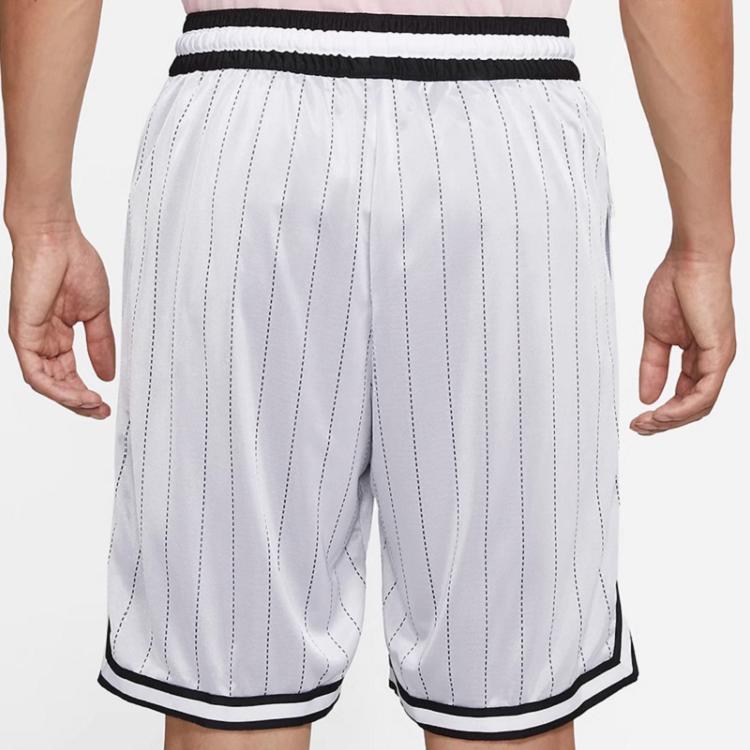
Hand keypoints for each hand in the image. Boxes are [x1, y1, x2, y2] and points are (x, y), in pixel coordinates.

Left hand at [8, 220, 114, 418]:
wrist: (56, 239)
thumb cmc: (75, 264)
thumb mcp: (96, 313)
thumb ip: (101, 344)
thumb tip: (108, 374)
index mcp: (57, 335)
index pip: (69, 374)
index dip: (86, 393)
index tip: (106, 405)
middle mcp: (41, 341)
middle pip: (57, 384)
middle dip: (80, 402)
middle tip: (101, 412)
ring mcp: (30, 339)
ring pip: (45, 384)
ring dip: (69, 399)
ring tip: (93, 405)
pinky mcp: (22, 335)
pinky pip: (35, 373)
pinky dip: (55, 389)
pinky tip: (78, 394)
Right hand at [631, 247, 735, 434]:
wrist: (690, 259)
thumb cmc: (675, 286)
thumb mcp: (656, 335)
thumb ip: (651, 367)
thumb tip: (646, 395)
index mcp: (699, 357)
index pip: (685, 397)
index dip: (661, 413)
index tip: (637, 419)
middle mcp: (713, 361)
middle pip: (693, 408)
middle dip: (664, 422)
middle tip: (639, 427)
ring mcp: (719, 358)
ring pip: (701, 405)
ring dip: (672, 420)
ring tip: (647, 423)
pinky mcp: (720, 353)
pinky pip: (705, 392)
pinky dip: (683, 407)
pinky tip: (663, 411)